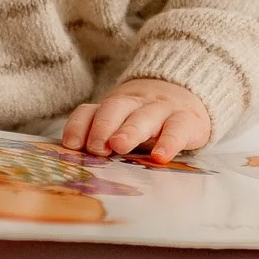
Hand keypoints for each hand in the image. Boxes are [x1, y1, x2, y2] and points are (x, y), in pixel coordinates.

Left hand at [61, 78, 211, 163]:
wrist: (185, 93)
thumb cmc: (144, 119)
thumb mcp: (122, 125)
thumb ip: (103, 140)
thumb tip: (77, 165)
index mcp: (113, 107)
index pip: (90, 111)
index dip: (79, 126)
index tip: (72, 145)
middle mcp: (135, 103)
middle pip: (115, 108)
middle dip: (103, 126)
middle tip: (96, 147)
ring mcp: (161, 109)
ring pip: (144, 115)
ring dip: (130, 130)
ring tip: (120, 146)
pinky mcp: (187, 119)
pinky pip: (177, 128)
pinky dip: (169, 142)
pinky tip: (160, 156)